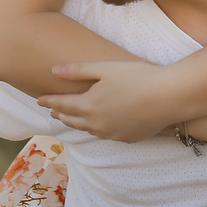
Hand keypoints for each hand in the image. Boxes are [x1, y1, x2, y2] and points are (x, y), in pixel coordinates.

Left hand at [38, 60, 174, 142]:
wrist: (168, 97)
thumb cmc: (137, 76)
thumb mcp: (105, 68)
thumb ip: (77, 71)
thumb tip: (53, 71)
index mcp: (88, 105)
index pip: (62, 104)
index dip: (49, 101)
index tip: (39, 99)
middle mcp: (96, 123)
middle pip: (72, 120)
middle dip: (60, 114)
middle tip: (52, 110)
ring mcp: (112, 133)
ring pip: (88, 130)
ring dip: (77, 123)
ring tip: (72, 118)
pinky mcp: (126, 139)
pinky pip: (106, 135)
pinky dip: (97, 129)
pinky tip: (99, 125)